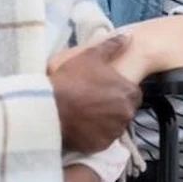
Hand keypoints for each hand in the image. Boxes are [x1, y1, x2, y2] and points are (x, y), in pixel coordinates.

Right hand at [50, 34, 142, 152]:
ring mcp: (114, 132)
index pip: (133, 93)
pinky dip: (95, 134)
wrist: (49, 108)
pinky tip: (82, 126)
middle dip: (114, 106)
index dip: (119, 91)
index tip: (104, 89)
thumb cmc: (71, 79)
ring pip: (114, 126)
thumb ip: (112, 46)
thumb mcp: (90, 57)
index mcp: (128, 92)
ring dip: (106, 121)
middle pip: (124, 110)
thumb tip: (129, 36)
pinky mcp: (101, 146)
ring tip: (86, 114)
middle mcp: (126, 114)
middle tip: (94, 102)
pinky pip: (102, 139)